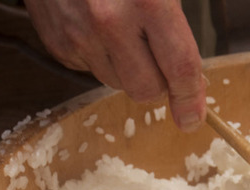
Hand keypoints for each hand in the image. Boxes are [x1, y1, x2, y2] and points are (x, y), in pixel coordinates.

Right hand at [25, 0, 205, 131]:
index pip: (180, 70)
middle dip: (159, 84)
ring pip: (116, 83)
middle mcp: (109, 22)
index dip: (191, 100)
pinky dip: (100, 57)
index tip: (193, 118)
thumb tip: (193, 79)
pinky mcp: (55, 41)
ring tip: (124, 33)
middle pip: (146, 90)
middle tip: (160, 61)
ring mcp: (77, 33)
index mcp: (148, 2)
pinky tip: (98, 29)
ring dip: (127, 70)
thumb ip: (178, 28)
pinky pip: (88, 69)